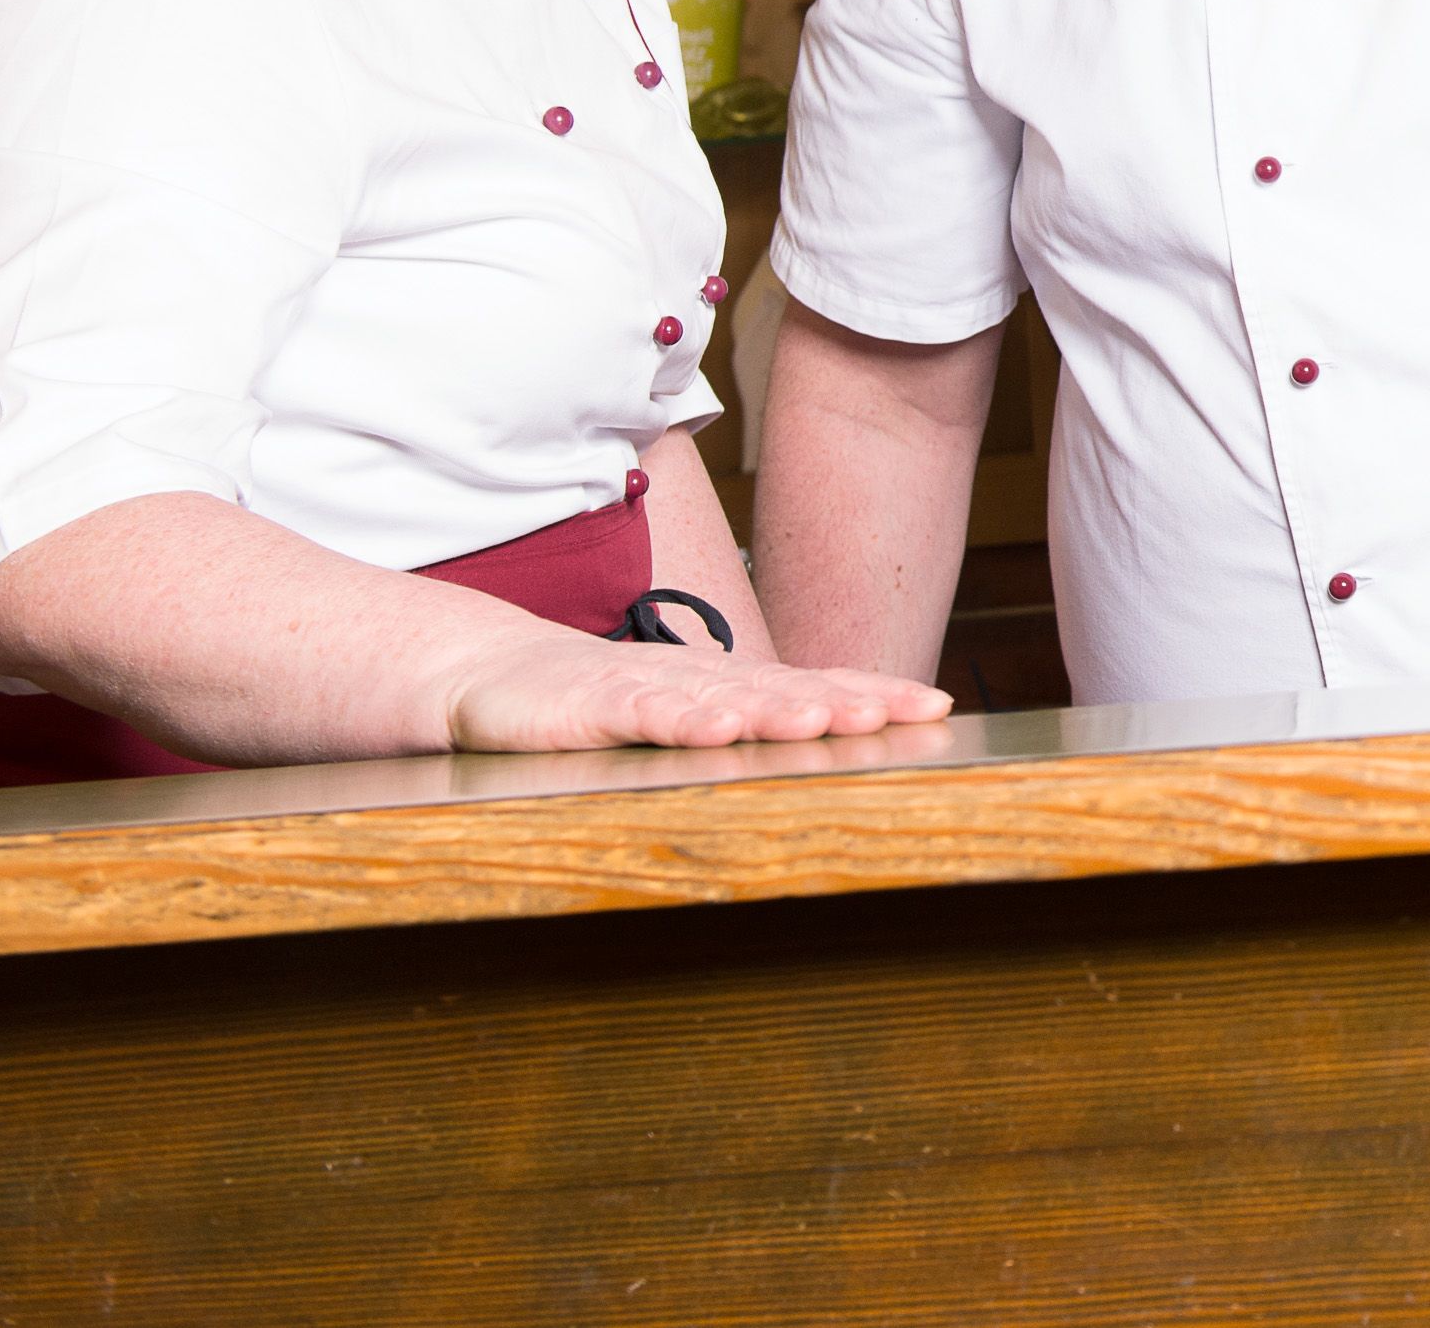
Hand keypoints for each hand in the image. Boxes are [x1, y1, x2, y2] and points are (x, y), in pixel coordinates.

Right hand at [437, 625, 954, 755]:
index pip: (811, 687)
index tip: (936, 707)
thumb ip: (739, 730)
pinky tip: (716, 725)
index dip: (872, 694)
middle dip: (849, 701)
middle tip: (908, 712)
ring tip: (830, 719)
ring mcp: (643, 688)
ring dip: (779, 709)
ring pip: (723, 698)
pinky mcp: (587, 707)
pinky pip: (640, 713)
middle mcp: (697, 680)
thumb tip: (819, 749)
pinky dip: (680, 718)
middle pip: (785, 689)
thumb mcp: (678, 717)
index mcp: (724, 686)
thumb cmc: (596, 704)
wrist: (492, 679)